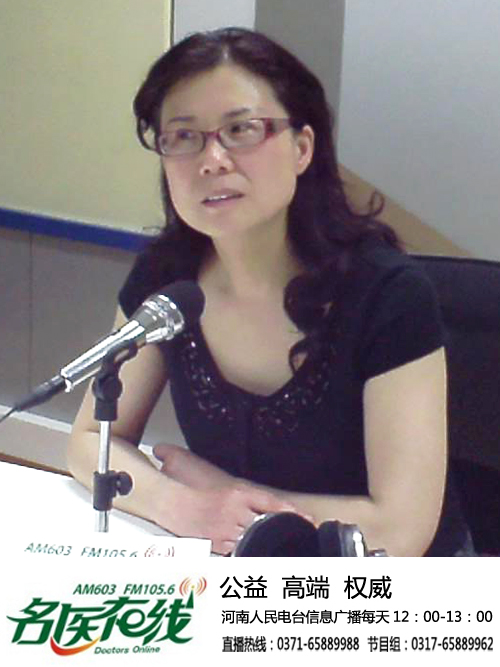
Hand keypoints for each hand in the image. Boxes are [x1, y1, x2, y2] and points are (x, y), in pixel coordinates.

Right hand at [152, 444, 300, 553]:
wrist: (172, 501)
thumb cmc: (197, 492)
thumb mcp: (226, 488)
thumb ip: (248, 498)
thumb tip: (267, 506)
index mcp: (238, 492)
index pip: (270, 502)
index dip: (290, 511)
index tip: (307, 518)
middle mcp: (234, 510)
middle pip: (265, 523)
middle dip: (281, 529)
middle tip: (299, 533)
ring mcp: (226, 529)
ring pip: (253, 538)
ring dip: (264, 541)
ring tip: (279, 544)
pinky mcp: (216, 543)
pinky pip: (237, 549)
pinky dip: (245, 550)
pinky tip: (253, 551)